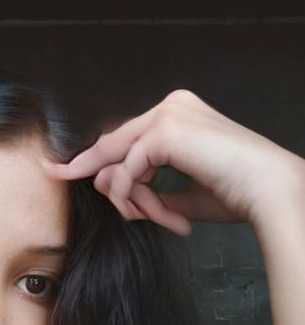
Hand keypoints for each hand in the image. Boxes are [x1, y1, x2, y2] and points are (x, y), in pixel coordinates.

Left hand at [42, 89, 304, 236]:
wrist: (267, 193)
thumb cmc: (236, 194)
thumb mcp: (184, 191)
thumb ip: (149, 187)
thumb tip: (117, 192)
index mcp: (176, 113)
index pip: (122, 138)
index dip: (90, 160)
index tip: (55, 170)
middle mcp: (170, 105)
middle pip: (111, 147)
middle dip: (101, 181)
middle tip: (103, 200)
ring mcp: (168, 114)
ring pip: (117, 163)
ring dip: (130, 200)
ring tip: (159, 219)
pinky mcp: (166, 131)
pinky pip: (128, 171)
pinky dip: (138, 199)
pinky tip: (162, 216)